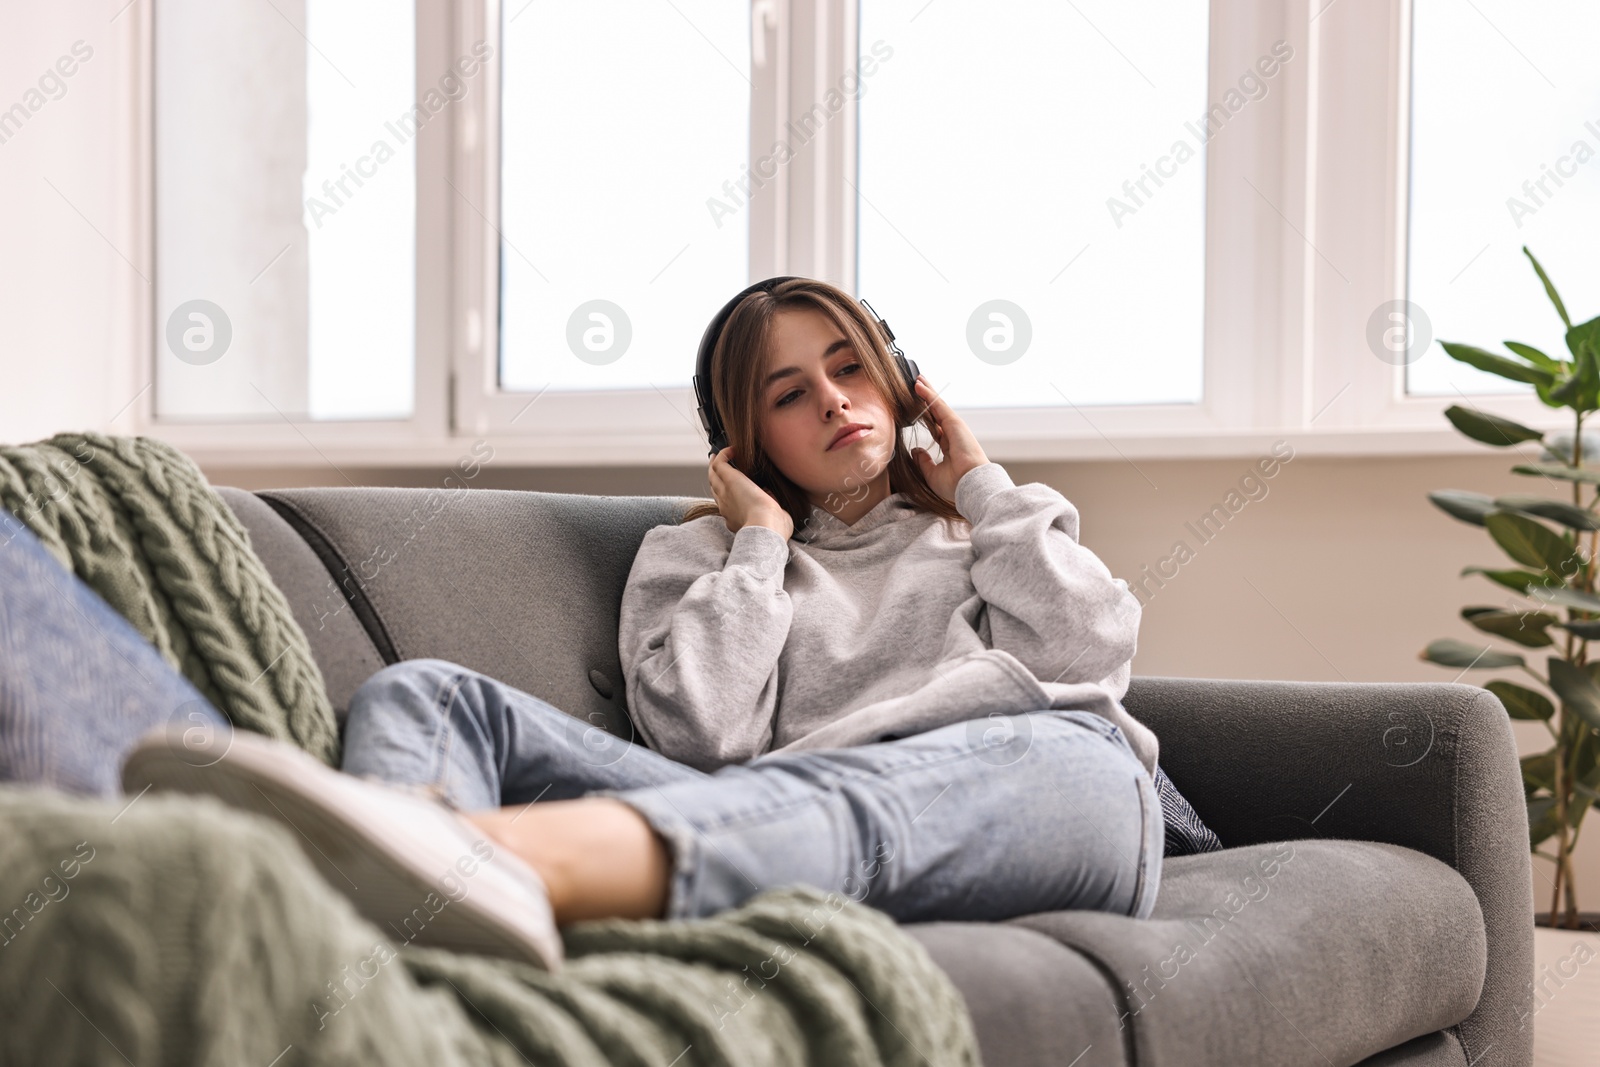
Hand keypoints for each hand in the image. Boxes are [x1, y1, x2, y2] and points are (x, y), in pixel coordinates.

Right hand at [709, 447, 794, 538]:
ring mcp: (724, 492)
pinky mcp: (729, 479)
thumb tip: (771, 497)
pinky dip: (724, 454)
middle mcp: (724, 505)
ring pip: (712, 475)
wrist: (765, 525)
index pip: (725, 504)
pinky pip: (719, 463)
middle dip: (715, 477)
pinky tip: (733, 449)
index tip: (734, 486)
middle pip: (714, 488)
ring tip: (719, 454)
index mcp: (734, 518)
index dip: (726, 493)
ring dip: (715, 464)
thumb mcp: (770, 518)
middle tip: (719, 466)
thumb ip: (769, 508)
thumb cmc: (773, 528)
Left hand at [910, 375, 988, 502]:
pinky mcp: (954, 422)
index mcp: (950, 448)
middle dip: (927, 400)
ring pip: (937, 406)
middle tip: (918, 387)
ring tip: (917, 380)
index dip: (926, 418)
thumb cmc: (955, 484)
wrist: (969, 484)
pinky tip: (918, 385)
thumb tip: (915, 451)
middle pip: (936, 413)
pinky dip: (928, 394)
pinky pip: (937, 405)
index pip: (935, 428)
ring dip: (927, 392)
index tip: (917, 409)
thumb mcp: (932, 474)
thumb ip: (923, 462)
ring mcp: (954, 428)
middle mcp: (952, 435)